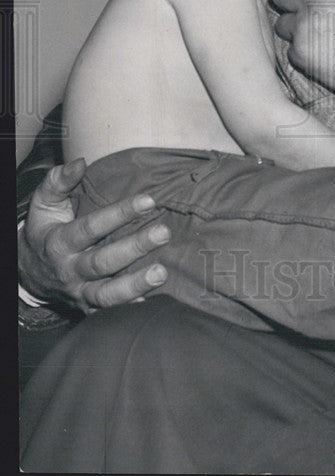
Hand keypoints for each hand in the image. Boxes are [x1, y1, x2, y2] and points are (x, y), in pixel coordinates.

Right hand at [19, 159, 170, 312]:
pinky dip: (128, 310)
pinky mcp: (87, 308)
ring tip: (162, 272)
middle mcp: (70, 270)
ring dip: (135, 285)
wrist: (29, 272)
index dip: (119, 213)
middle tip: (164, 232)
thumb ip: (59, 181)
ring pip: (106, 294)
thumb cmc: (46, 229)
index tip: (149, 200)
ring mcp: (79, 292)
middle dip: (135, 247)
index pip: (91, 227)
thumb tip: (79, 161)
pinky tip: (150, 303)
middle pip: (103, 261)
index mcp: (60, 242)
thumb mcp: (45, 204)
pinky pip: (108, 314)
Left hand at [272, 0, 334, 96]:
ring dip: (294, 32)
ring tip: (318, 40)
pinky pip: (290, 50)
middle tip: (303, 17)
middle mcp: (312, 2)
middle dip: (288, 6)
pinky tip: (322, 55)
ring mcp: (303, 27)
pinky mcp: (299, 51)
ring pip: (283, 24)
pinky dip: (302, 54)